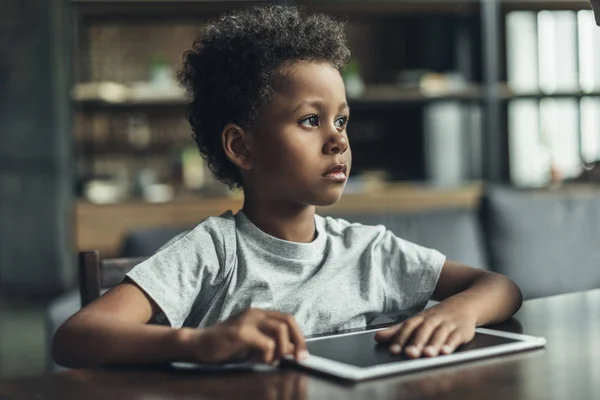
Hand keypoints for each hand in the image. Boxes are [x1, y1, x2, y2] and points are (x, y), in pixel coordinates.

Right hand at [189, 308, 307, 364]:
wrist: (198, 344)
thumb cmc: (225, 346)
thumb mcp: (252, 344)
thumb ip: (271, 344)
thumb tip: (292, 352)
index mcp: (259, 314)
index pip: (288, 319)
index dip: (299, 336)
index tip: (302, 354)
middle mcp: (255, 313)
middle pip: (288, 321)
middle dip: (298, 340)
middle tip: (298, 358)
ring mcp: (248, 321)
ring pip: (280, 330)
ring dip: (282, 349)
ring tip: (272, 360)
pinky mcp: (241, 332)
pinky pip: (267, 343)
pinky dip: (268, 355)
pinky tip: (258, 360)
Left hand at [374, 302, 476, 357]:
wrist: (465, 304)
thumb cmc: (437, 317)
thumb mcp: (418, 321)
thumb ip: (398, 331)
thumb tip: (377, 337)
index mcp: (420, 318)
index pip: (408, 327)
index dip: (400, 338)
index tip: (393, 351)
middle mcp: (433, 320)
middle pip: (423, 330)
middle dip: (416, 342)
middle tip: (410, 354)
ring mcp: (448, 324)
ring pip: (439, 334)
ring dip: (433, 344)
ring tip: (427, 355)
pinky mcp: (461, 331)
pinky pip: (456, 337)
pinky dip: (450, 344)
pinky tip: (445, 352)